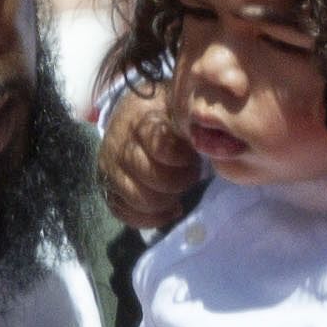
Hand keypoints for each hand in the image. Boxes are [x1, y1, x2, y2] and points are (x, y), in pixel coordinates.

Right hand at [98, 78, 208, 239]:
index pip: (161, 147)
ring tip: (177, 191)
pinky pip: (124, 212)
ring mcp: (110, 167)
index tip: (191, 157)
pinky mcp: (108, 186)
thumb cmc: (166, 114)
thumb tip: (217, 145)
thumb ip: (194, 123)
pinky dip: (150, 218)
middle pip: (149, 176)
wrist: (133, 114)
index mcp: (140, 119)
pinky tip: (169, 208)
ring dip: (164, 201)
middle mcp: (119, 143)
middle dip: (176, 182)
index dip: (181, 159)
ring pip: (136, 198)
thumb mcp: (179, 108)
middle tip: (189, 175)